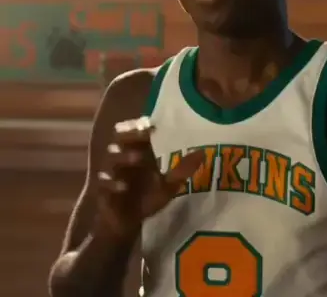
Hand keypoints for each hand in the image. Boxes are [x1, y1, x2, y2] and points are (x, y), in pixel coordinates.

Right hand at [95, 116, 202, 239]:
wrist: (127, 224)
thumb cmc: (146, 199)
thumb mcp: (168, 186)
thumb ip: (182, 170)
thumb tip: (202, 153)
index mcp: (138, 151)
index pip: (136, 130)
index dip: (142, 125)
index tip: (154, 124)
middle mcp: (122, 157)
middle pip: (119, 136)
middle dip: (130, 132)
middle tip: (145, 132)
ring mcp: (110, 172)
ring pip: (111, 157)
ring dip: (124, 155)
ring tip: (139, 157)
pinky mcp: (101, 189)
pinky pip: (103, 182)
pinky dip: (112, 183)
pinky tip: (123, 187)